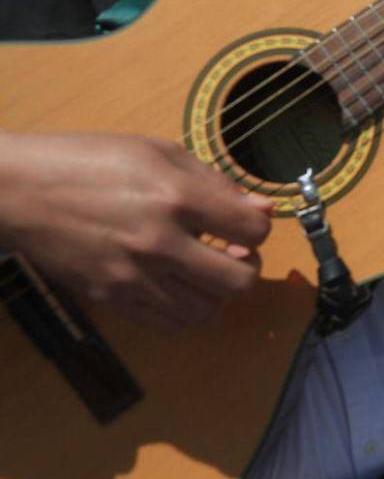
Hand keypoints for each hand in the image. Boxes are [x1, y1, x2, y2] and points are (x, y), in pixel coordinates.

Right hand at [0, 132, 272, 332]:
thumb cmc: (91, 161)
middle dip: (247, 266)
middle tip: (232, 252)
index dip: (258, 228)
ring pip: (208, 310)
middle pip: (239, 282)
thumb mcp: (160, 154)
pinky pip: (171, 324)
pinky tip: (177, 284)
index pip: (254, 233)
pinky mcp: (112, 299)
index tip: (244, 223)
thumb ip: (218, 184)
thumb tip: (264, 210)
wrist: (20, 191)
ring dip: (216, 292)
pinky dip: (186, 309)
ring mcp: (134, 277)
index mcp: (176, 198)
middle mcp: (159, 243)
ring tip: (203, 268)